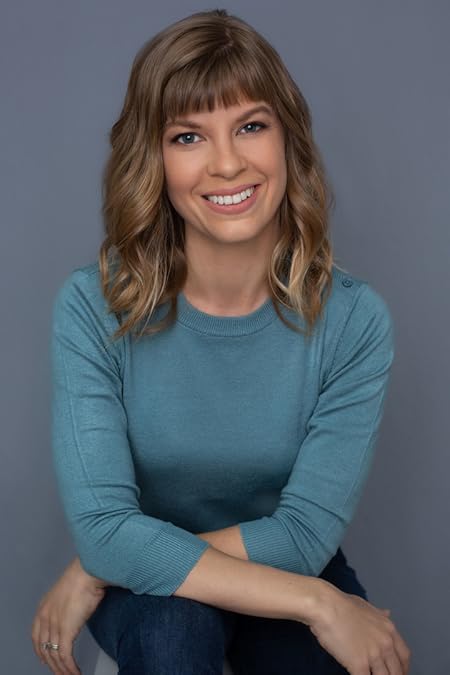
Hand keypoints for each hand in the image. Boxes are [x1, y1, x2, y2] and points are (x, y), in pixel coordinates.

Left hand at [31, 557, 106, 673]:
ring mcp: (55, 625)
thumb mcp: (68, 591)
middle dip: (52, 664)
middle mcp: (46, 618)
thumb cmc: (83, 576)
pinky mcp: (67, 631)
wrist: (88, 572)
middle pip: (44, 649)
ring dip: (62, 670)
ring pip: (55, 655)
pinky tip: (75, 672)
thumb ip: (66, 604)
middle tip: (60, 673)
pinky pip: (66, 656)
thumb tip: (75, 611)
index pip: (36, 637)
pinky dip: (70, 668)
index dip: (40, 651)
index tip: (45, 659)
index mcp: (44, 608)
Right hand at [309, 580, 410, 673]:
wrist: (326, 606)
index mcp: (389, 629)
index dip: (403, 668)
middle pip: (397, 671)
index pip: (404, 656)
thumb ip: (379, 613)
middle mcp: (385, 643)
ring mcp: (373, 655)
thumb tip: (388, 613)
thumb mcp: (365, 605)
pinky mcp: (359, 665)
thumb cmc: (341, 603)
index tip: (398, 672)